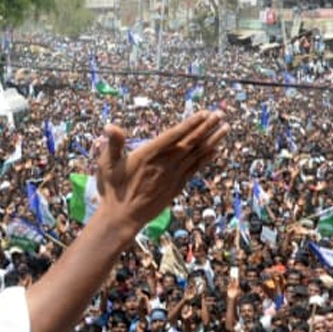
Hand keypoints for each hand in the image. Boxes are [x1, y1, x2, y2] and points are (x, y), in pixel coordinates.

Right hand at [94, 113, 227, 240]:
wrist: (123, 217)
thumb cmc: (113, 189)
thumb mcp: (107, 164)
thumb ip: (113, 143)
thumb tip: (110, 126)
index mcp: (148, 155)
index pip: (174, 136)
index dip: (191, 124)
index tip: (205, 114)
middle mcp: (164, 164)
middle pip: (190, 143)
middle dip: (206, 128)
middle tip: (220, 115)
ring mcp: (173, 176)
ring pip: (196, 155)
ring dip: (212, 141)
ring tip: (225, 128)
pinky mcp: (176, 187)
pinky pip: (195, 169)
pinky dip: (206, 159)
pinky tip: (216, 150)